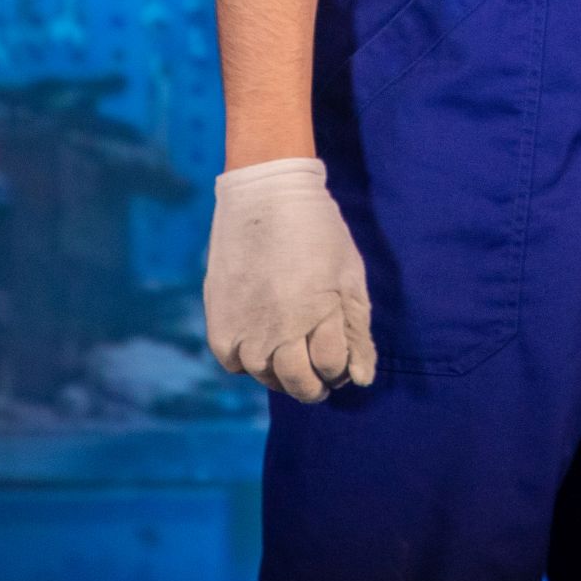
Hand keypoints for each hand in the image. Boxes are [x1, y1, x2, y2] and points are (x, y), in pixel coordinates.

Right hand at [205, 158, 376, 403]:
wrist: (265, 194)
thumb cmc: (317, 232)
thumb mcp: (349, 275)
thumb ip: (357, 331)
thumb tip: (361, 379)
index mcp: (320, 312)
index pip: (332, 367)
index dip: (340, 368)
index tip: (339, 360)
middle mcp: (282, 327)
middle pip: (299, 382)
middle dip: (314, 386)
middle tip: (318, 377)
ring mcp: (247, 326)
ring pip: (266, 376)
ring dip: (282, 374)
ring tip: (290, 355)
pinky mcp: (220, 320)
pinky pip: (233, 362)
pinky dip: (247, 360)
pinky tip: (260, 341)